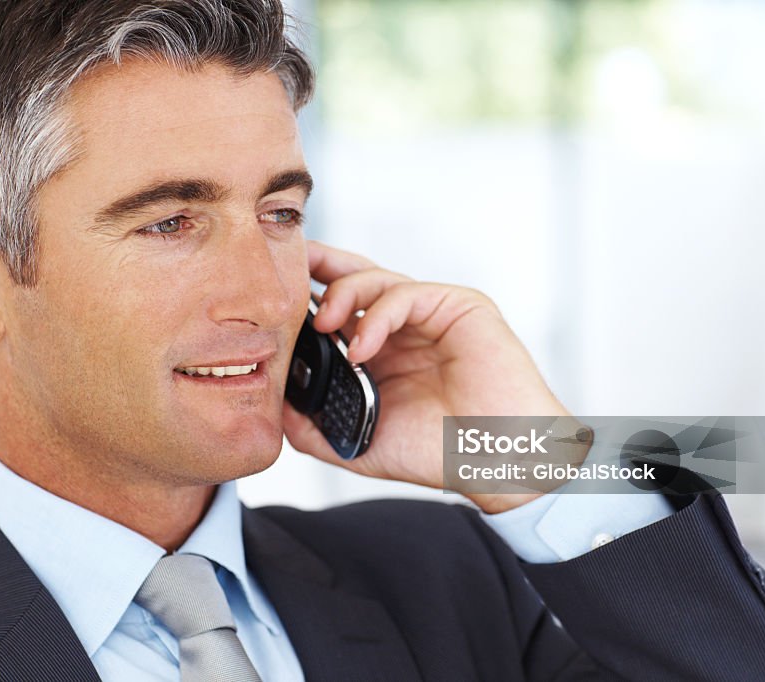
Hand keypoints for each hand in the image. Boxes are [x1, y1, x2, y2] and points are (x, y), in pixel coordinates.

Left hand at [282, 241, 571, 513]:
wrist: (493, 462)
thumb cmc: (440, 453)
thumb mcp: (361, 444)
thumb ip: (316, 429)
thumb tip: (274, 410)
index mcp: (384, 350)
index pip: (339, 308)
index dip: (306, 296)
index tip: (270, 298)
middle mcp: (405, 326)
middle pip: (354, 277)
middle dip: (317, 267)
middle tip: (284, 273)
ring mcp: (432, 313)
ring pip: (376, 279)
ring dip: (341, 295)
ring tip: (320, 325)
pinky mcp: (459, 306)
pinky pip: (407, 294)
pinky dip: (376, 315)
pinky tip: (361, 348)